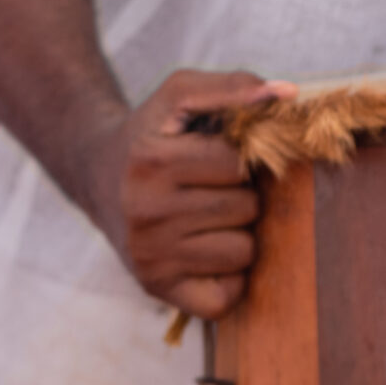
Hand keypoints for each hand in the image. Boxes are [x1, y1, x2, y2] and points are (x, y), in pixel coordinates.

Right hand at [82, 70, 293, 319]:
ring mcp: (150, 255)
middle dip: (241, 195)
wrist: (97, 177)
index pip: (237, 164)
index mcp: (151, 161)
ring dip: (238, 234)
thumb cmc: (151, 134)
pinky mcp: (156, 288)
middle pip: (244, 209)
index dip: (240, 158)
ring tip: (208, 218)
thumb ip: (233, 87)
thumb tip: (288, 95)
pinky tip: (206, 252)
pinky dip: (228, 278)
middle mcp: (145, 212)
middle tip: (212, 189)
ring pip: (242, 252)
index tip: (218, 156)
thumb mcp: (180, 96)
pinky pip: (225, 297)